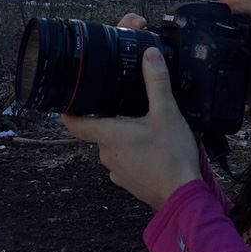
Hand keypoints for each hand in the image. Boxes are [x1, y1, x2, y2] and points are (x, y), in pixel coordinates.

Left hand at [62, 44, 201, 210]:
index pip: (74, 123)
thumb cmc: (171, 155)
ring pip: (114, 147)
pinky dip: (134, 154)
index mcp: (109, 135)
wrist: (182, 196)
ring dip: (125, 137)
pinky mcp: (129, 182)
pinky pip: (126, 162)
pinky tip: (153, 149)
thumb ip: (157, 83)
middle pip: (99, 131)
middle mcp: (106, 154)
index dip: (68, 110)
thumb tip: (150, 55)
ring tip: (147, 126)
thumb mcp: (167, 113)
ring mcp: (117, 171)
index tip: (68, 99)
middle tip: (128, 104)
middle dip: (111, 118)